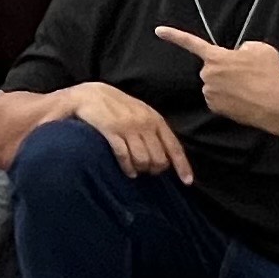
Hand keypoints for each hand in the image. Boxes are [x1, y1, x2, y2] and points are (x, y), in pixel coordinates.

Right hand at [63, 81, 189, 180]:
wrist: (90, 95)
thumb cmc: (118, 108)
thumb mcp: (141, 114)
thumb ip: (155, 132)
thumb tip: (167, 157)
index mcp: (155, 119)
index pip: (174, 147)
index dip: (182, 166)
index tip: (187, 182)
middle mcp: (145, 123)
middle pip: (159, 158)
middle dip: (155, 169)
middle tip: (148, 171)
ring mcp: (128, 127)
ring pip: (143, 159)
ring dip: (141, 169)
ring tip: (136, 171)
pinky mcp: (112, 131)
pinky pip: (125, 156)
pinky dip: (128, 167)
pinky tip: (128, 171)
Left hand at [151, 26, 278, 128]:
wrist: (274, 106)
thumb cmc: (268, 75)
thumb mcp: (261, 49)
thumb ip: (245, 47)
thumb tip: (239, 54)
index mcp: (216, 57)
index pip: (191, 42)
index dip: (174, 35)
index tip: (158, 30)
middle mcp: (208, 75)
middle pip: (213, 67)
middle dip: (226, 68)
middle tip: (247, 73)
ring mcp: (210, 93)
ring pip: (216, 84)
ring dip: (229, 84)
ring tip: (250, 87)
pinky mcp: (215, 108)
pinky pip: (220, 98)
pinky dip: (230, 98)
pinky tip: (245, 99)